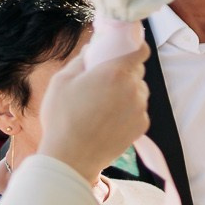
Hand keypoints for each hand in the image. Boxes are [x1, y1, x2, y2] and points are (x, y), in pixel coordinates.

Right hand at [38, 43, 150, 182]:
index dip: (134, 47)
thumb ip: (81, 60)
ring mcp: (140, 108)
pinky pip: (138, 110)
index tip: (125, 49)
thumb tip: (92, 49)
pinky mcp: (142, 126)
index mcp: (116, 73)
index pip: (140, 50)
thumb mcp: (61, 81)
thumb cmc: (62, 118)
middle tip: (102, 80)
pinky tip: (107, 119)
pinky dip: (127, 110)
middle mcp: (134, 89)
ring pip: (138, 92)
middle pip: (136, 72)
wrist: (72, 157)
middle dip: (123, 72)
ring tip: (101, 104)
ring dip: (126, 92)